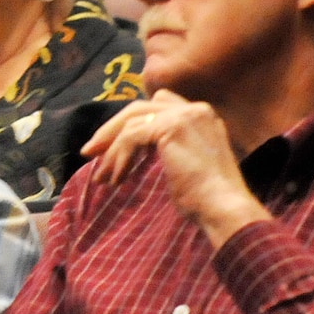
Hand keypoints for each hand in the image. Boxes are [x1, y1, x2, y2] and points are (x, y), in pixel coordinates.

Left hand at [79, 91, 269, 247]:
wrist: (223, 207)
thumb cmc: (207, 199)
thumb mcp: (187, 165)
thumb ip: (168, 148)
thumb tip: (133, 150)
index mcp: (201, 115)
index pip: (157, 106)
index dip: (130, 123)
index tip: (110, 147)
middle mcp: (195, 109)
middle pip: (139, 108)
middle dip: (112, 130)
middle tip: (90, 153)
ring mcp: (184, 115)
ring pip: (132, 122)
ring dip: (112, 151)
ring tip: (102, 177)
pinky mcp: (170, 128)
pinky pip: (131, 136)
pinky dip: (119, 157)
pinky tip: (115, 179)